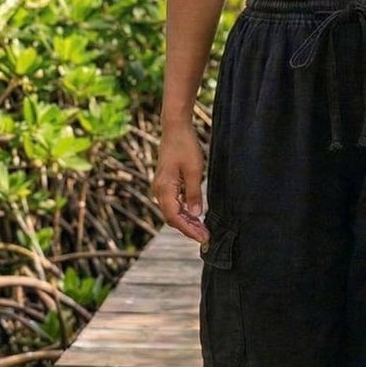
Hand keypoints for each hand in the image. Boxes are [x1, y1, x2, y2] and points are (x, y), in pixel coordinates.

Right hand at [152, 121, 208, 246]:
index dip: (189, 230)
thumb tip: (196, 214)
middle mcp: (159, 190)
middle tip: (206, 237)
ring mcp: (161, 187)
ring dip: (187, 221)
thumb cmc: (185, 146)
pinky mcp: (165, 183)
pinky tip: (195, 215)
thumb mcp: (195, 171)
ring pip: (173, 211)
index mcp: (164, 189)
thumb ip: (194, 194)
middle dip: (189, 229)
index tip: (203, 237)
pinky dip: (184, 211)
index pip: (175, 217)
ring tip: (203, 229)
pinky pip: (173, 203)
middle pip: (172, 217)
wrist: (175, 129)